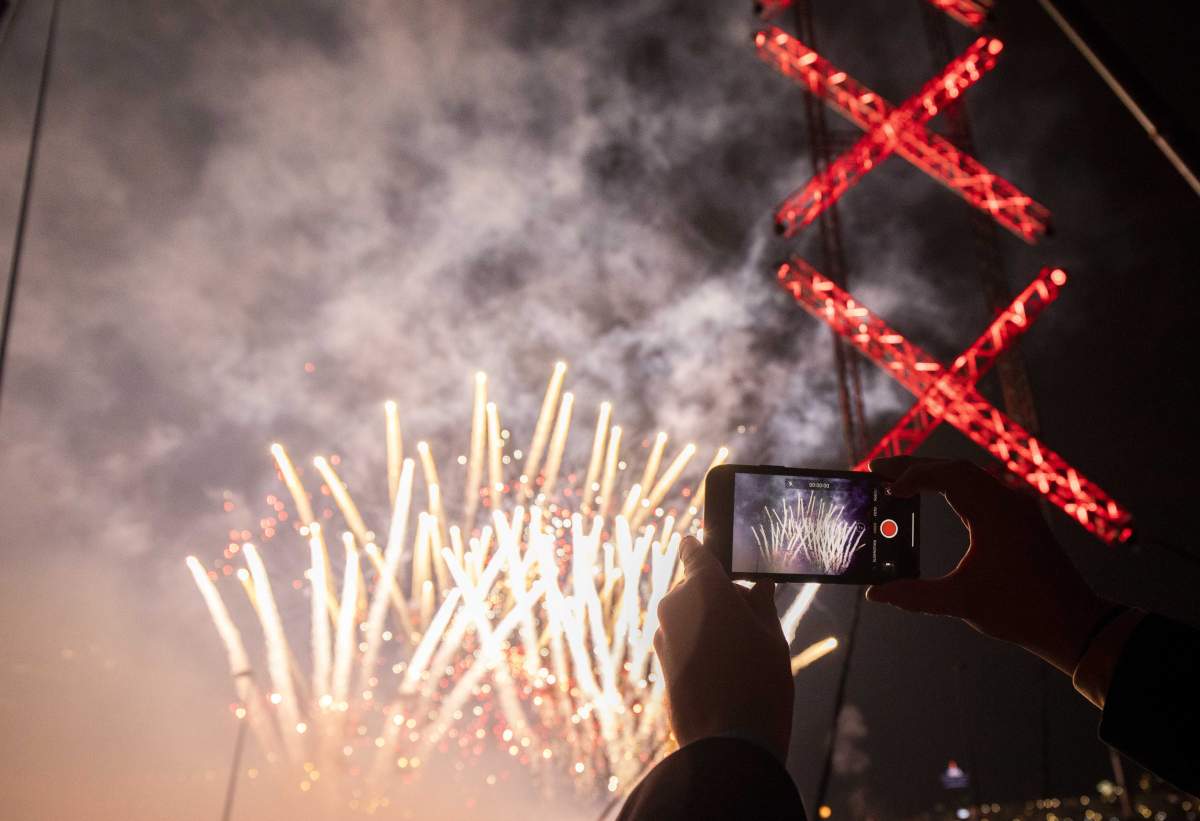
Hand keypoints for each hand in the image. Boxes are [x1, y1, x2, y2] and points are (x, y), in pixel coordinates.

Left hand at [653, 536, 792, 760]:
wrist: (728, 744)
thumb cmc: (759, 684)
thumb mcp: (772, 638)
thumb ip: (761, 605)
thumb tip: (758, 587)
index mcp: (705, 587)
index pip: (696, 550)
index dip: (706, 550)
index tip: (719, 555)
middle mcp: (675, 604)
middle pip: (695, 585)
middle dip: (718, 595)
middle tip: (751, 618)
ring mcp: (663, 633)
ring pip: (687, 613)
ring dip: (707, 621)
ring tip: (741, 651)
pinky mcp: (660, 660)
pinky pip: (681, 637)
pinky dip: (698, 643)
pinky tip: (723, 668)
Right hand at [866, 457, 1110, 674]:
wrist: (1075, 625)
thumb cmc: (1021, 611)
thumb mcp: (961, 602)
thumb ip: (914, 596)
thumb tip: (875, 595)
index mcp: (996, 513)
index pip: (948, 475)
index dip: (912, 476)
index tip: (886, 489)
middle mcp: (1009, 501)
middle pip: (956, 468)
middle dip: (916, 466)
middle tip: (879, 469)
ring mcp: (1018, 508)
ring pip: (970, 476)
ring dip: (936, 474)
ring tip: (902, 480)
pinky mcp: (1022, 520)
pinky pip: (983, 489)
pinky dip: (955, 486)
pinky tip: (938, 496)